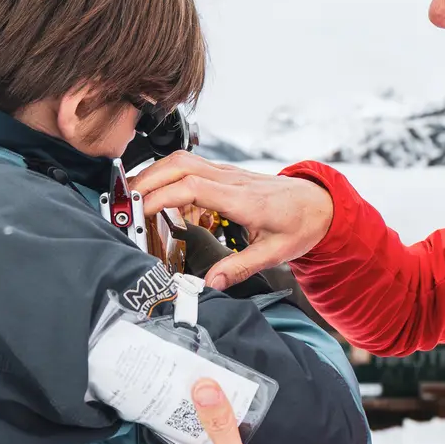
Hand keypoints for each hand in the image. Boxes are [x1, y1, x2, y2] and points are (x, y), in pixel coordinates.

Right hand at [133, 152, 333, 289]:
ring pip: (182, 159)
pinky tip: (155, 192)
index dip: (162, 196)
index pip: (193, 187)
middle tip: (124, 204)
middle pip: (179, 165)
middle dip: (146, 181)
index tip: (140, 212)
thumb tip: (210, 284)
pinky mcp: (225, 174)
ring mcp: (227, 173)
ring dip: (153, 173)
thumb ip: (240, 268)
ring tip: (131, 197)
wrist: (320, 204)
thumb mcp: (276, 254)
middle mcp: (232, 180)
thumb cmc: (300, 225)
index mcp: (243, 199)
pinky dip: (166, 173)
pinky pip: (189, 164)